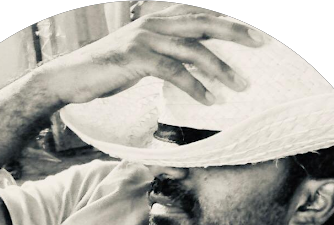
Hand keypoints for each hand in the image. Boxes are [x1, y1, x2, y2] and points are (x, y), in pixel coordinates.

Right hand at [42, 4, 263, 106]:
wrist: (72, 78)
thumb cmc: (108, 71)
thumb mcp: (141, 59)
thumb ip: (166, 57)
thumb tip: (190, 68)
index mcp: (158, 22)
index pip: (200, 17)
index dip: (227, 22)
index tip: (252, 33)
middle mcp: (154, 25)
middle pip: (204, 23)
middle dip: (235, 32)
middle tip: (261, 43)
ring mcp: (145, 39)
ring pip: (193, 49)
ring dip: (220, 68)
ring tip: (240, 85)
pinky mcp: (136, 58)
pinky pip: (173, 71)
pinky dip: (194, 86)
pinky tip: (209, 99)